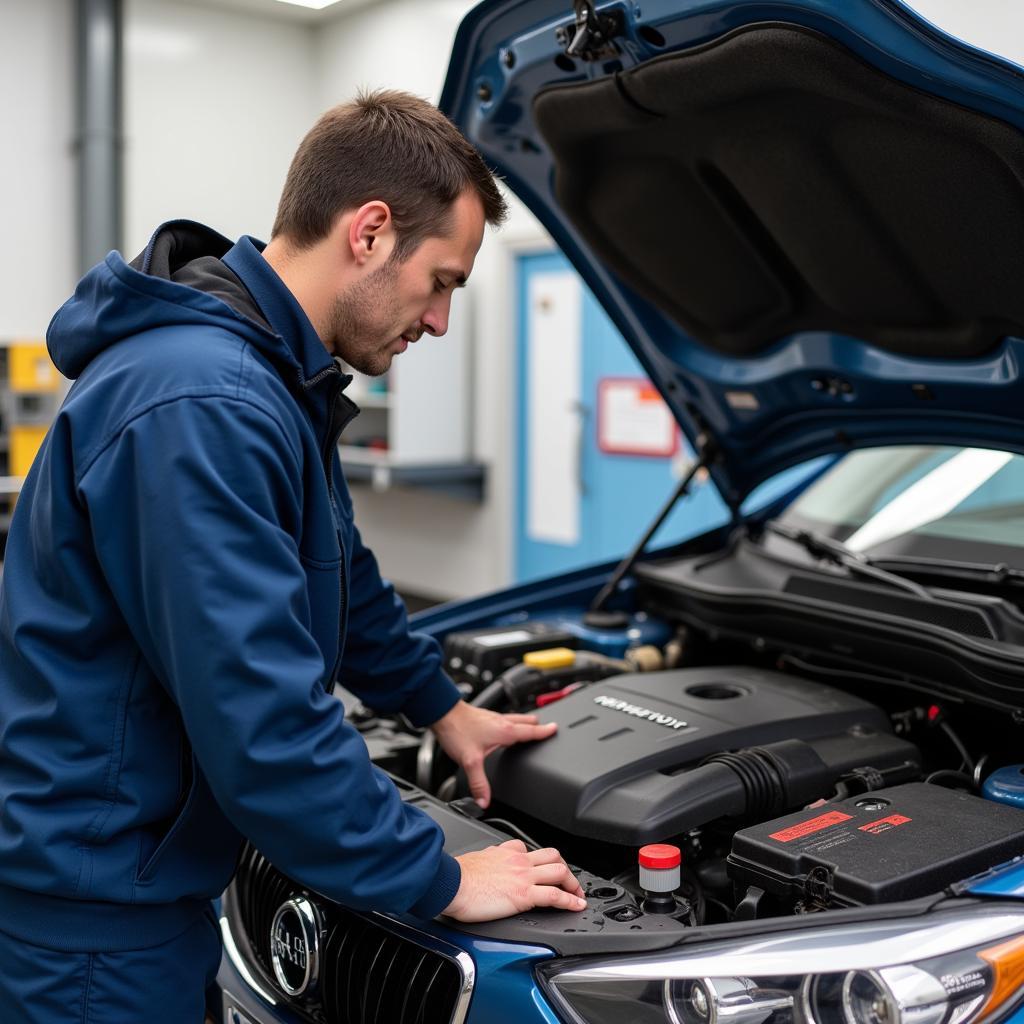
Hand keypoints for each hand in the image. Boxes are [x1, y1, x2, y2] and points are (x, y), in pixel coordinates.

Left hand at [430, 700, 556, 808]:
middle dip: (537, 725)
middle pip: (525, 722)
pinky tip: (504, 726)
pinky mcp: (484, 716)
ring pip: (515, 718)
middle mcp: (501, 722)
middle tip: (547, 726)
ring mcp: (493, 718)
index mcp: (504, 731)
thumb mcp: (470, 761)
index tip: (555, 729)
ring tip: (531, 723)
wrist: (442, 713)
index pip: (530, 731)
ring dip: (525, 721)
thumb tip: (484, 801)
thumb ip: (479, 783)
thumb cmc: (457, 731)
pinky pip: (504, 718)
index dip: (544, 731)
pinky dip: (511, 721)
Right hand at [443, 840, 586, 921]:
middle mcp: (518, 860)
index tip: (547, 871)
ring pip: (559, 872)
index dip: (544, 862)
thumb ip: (490, 858)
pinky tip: (576, 907)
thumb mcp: (478, 858)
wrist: (451, 883)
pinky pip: (554, 895)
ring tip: (577, 895)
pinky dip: (570, 901)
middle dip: (566, 869)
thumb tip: (489, 862)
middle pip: (554, 857)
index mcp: (507, 852)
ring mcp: (523, 876)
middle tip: (570, 883)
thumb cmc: (458, 875)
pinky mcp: (523, 894)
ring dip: (573, 884)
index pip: (532, 851)